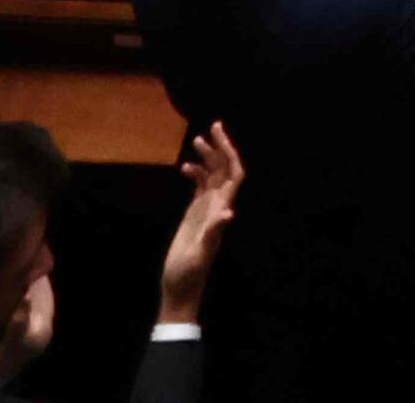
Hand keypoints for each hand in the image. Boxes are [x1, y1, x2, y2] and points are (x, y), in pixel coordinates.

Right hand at [157, 121, 244, 327]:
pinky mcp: (194, 216)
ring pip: (213, 176)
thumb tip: (228, 214)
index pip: (233, 175)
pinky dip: (196, 174)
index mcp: (221, 211)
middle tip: (213, 125)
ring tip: (197, 139)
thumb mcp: (200, 254)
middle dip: (221, 147)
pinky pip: (199, 188)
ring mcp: (206, 210)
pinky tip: (185, 167)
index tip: (220, 134)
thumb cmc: (189, 274)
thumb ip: (213, 233)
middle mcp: (217, 207)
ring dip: (208, 157)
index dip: (230, 153)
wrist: (180, 289)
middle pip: (225, 170)